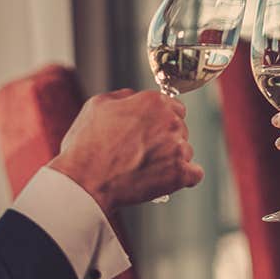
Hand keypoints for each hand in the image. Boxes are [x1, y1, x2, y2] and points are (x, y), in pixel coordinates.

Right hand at [50, 89, 203, 211]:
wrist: (85, 181)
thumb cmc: (87, 144)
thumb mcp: (97, 105)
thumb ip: (124, 97)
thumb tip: (135, 97)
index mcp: (153, 102)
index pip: (175, 107)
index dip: (162, 120)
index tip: (152, 131)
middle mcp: (170, 121)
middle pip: (181, 129)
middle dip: (166, 139)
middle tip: (144, 152)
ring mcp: (177, 148)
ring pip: (185, 151)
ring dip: (171, 159)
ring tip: (147, 168)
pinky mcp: (179, 174)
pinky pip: (194, 174)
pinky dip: (183, 177)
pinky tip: (168, 179)